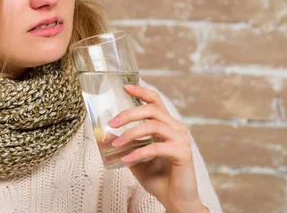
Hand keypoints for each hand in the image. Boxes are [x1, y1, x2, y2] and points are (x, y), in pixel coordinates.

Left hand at [107, 84, 207, 212]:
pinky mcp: (183, 153)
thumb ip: (125, 145)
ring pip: (153, 126)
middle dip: (128, 114)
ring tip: (115, 144)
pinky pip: (156, 147)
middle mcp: (176, 128)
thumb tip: (104, 136)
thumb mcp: (135, 158)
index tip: (125, 87)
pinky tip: (126, 160)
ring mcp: (181, 140)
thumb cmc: (157, 178)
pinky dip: (138, 152)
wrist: (175, 200)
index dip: (141, 92)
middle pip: (152, 109)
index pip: (155, 101)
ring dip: (130, 134)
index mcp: (167, 125)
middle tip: (111, 123)